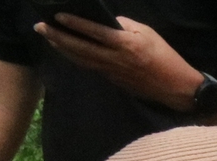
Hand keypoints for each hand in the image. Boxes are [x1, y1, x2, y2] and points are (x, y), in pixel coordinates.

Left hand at [36, 15, 201, 111]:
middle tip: (40, 27)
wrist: (176, 88)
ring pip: (80, 59)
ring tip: (48, 38)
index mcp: (125, 44)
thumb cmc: (166, 57)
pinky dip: (75, 58)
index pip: (94, 32)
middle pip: (79, 47)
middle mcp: (114, 59)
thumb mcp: (148, 34)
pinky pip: (89, 67)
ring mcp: (112, 72)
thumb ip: (126, 26)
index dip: (74, 23)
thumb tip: (107, 22)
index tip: (58, 15)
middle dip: (57, 36)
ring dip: (62, 48)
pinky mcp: (113, 80)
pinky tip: (67, 51)